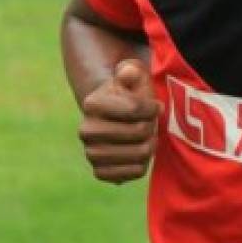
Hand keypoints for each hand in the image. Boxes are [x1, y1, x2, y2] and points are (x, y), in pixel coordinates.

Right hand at [78, 59, 160, 183]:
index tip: (155, 106)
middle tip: (149, 122)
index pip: (135, 108)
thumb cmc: (129, 95)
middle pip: (139, 131)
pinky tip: (137, 151)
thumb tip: (125, 74)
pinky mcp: (100, 172)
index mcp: (92, 103)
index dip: (153, 107)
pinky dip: (143, 163)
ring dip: (150, 144)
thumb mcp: (132, 74)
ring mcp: (91, 153)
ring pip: (140, 153)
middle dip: (151, 125)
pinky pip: (134, 172)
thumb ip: (131, 70)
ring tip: (145, 136)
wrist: (116, 119)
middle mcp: (86, 130)